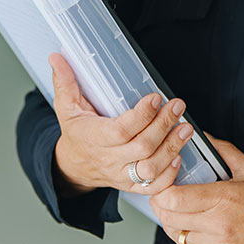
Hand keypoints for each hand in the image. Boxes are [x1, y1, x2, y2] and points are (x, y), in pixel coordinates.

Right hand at [49, 52, 192, 195]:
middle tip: (177, 106)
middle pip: (142, 148)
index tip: (155, 97)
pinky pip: (153, 187)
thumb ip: (65, 81)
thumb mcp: (66, 107)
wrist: (74, 167)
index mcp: (94, 138)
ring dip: (172, 148)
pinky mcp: (132, 185)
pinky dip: (169, 174)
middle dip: (163, 126)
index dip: (141, 116)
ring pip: (151, 169)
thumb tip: (57, 57)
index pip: (121, 130)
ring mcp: (122, 175)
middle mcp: (110, 159)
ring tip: (186, 127)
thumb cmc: (76, 133)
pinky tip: (179, 155)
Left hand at [149, 132, 243, 243]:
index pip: (174, 199)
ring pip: (179, 239)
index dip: (161, 192)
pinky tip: (199, 231)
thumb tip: (204, 137)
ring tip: (183, 214)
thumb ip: (223, 151)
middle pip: (170, 220)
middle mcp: (220, 228)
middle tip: (166, 198)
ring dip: (176, 226)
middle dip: (162, 208)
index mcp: (224, 199)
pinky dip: (191, 243)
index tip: (164, 184)